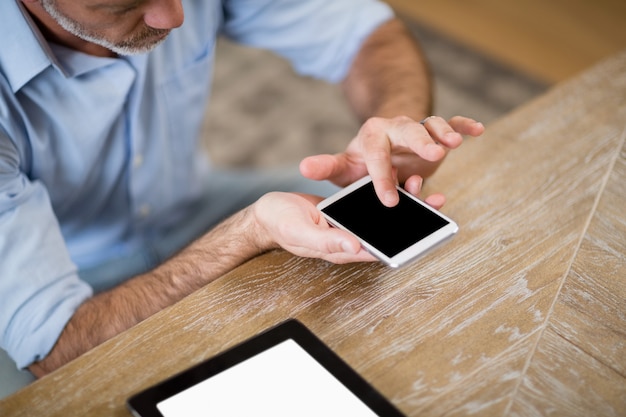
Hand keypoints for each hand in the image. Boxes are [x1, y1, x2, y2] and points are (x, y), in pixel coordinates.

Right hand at [251, 186, 445, 264]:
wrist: (268, 212)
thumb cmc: (280, 224)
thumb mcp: (302, 232)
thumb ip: (328, 241)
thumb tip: (356, 247)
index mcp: (341, 250)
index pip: (378, 251)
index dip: (401, 245)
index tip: (422, 232)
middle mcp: (350, 240)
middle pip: (387, 235)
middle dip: (411, 221)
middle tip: (433, 202)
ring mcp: (349, 226)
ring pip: (383, 219)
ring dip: (403, 204)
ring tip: (420, 184)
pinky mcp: (347, 212)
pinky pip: (371, 205)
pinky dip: (386, 194)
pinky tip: (400, 179)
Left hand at [299, 115, 483, 206]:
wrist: (383, 144)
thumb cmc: (363, 161)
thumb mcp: (344, 167)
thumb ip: (327, 167)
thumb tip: (303, 168)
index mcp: (371, 136)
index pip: (377, 156)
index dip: (383, 177)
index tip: (390, 200)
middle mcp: (396, 128)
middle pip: (408, 131)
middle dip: (421, 142)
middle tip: (434, 155)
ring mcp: (418, 130)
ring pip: (431, 125)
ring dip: (443, 133)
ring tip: (455, 143)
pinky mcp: (435, 134)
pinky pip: (452, 124)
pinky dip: (464, 125)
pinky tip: (478, 129)